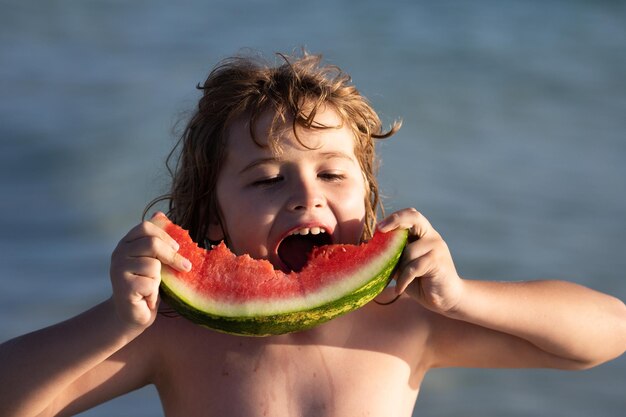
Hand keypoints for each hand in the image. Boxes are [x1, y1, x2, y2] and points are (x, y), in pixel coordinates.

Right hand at [109, 213, 190, 329]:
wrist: (132, 314)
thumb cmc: (146, 284)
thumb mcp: (154, 259)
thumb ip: (157, 241)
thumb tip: (160, 214)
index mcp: (126, 243)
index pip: (146, 227)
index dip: (165, 235)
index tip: (178, 248)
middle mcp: (118, 253)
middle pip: (152, 243)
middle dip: (172, 256)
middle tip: (185, 267)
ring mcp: (118, 270)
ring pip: (153, 265)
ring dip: (159, 279)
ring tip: (152, 287)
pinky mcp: (123, 287)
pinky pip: (150, 283)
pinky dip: (154, 292)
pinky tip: (146, 297)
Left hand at [377, 208, 462, 313]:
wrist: (446, 298)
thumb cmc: (422, 282)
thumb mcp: (404, 266)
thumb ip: (394, 254)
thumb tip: (372, 249)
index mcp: (424, 234)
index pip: (411, 215)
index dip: (395, 217)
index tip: (378, 227)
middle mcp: (432, 236)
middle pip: (415, 217)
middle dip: (395, 220)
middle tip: (380, 230)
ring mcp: (437, 247)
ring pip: (408, 251)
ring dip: (399, 268)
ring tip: (399, 282)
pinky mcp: (438, 261)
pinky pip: (412, 267)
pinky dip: (403, 280)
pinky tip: (400, 289)